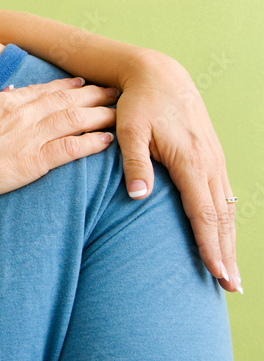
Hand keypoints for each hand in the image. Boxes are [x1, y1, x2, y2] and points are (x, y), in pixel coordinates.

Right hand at [0, 77, 116, 205]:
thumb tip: (10, 90)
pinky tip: (107, 141)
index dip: (68, 87)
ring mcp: (30, 136)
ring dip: (100, 116)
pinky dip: (92, 144)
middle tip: (114, 94)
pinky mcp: (34, 161)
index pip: (45, 90)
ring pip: (75, 120)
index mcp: (6, 100)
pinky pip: (71, 149)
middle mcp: (23, 113)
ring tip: (120, 114)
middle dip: (94, 97)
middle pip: (67, 101)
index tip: (85, 85)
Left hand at [114, 49, 239, 292]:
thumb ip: (134, 163)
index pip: (203, 212)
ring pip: (226, 207)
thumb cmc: (138, 103)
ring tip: (229, 270)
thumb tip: (138, 196)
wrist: (159, 74)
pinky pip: (223, 193)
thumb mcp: (129, 129)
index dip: (210, 245)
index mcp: (189, 159)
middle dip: (226, 253)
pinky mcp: (210, 155)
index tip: (216, 273)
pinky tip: (223, 235)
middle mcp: (208, 162)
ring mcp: (213, 158)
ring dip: (229, 240)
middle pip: (221, 217)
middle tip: (230, 286)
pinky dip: (225, 219)